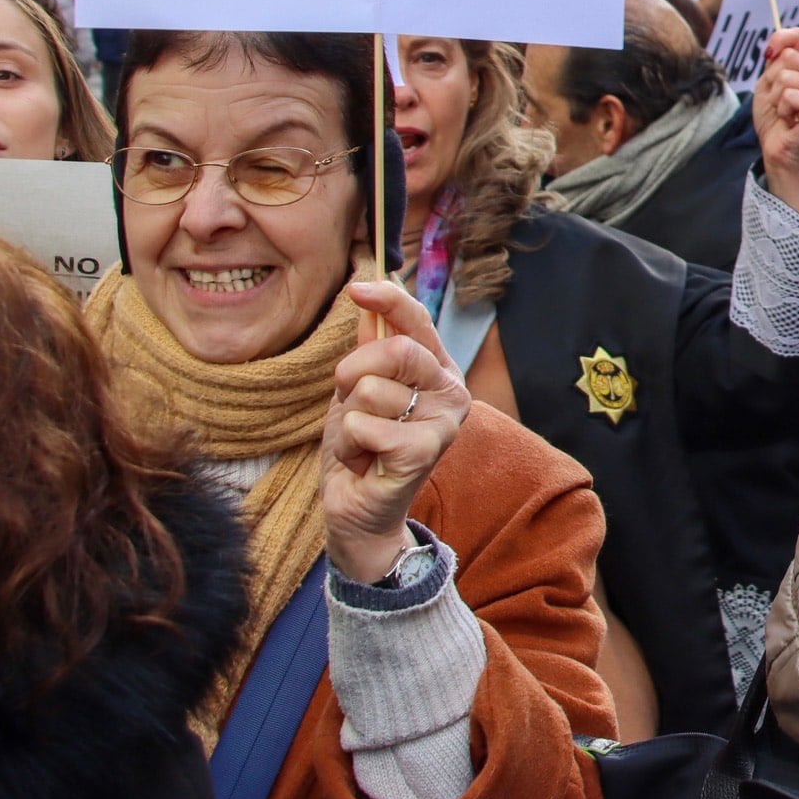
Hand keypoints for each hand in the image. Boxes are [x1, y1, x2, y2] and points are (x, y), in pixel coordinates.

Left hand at [323, 281, 473, 582]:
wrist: (359, 511)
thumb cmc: (362, 447)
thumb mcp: (357, 389)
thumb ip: (369, 347)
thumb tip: (366, 299)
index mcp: (438, 369)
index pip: (417, 321)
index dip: (389, 299)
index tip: (356, 287)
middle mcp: (450, 391)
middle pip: (395, 349)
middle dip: (353, 373)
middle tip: (350, 402)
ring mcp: (443, 422)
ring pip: (371, 389)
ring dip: (347, 418)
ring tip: (361, 441)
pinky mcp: (424, 451)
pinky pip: (363, 424)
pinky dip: (349, 443)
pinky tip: (364, 461)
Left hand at [754, 26, 798, 212]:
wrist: (776, 148)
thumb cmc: (773, 117)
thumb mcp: (767, 82)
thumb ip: (774, 58)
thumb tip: (780, 32)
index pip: (798, 36)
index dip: (780, 40)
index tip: (769, 55)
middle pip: (788, 57)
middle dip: (772, 79)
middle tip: (778, 99)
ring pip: (786, 78)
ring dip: (775, 98)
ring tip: (783, 111)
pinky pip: (790, 96)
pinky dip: (781, 109)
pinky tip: (788, 119)